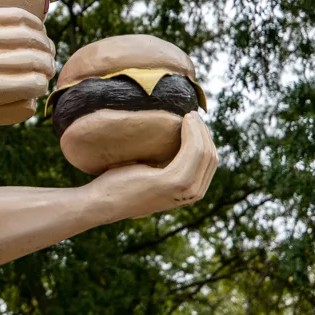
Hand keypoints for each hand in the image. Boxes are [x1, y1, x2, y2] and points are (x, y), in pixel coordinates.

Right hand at [0, 7, 55, 119]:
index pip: (16, 16)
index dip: (37, 26)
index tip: (41, 35)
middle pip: (28, 37)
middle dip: (46, 47)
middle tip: (48, 56)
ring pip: (30, 60)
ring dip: (45, 67)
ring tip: (46, 72)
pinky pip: (22, 83)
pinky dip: (37, 84)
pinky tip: (39, 86)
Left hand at [85, 113, 217, 222]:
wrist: (103, 200)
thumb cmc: (123, 183)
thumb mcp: (152, 172)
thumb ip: (167, 165)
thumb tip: (173, 142)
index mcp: (189, 193)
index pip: (209, 163)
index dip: (205, 140)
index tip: (194, 122)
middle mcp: (191, 195)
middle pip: (210, 157)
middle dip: (204, 132)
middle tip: (192, 114)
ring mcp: (183, 190)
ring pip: (204, 152)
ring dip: (199, 130)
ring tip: (189, 115)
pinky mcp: (172, 181)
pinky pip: (192, 151)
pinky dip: (192, 132)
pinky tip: (184, 121)